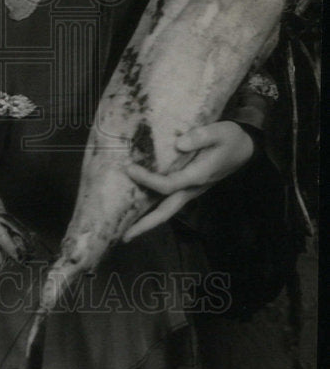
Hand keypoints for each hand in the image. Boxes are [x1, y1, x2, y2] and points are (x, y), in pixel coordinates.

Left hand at [121, 121, 254, 241]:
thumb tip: (179, 144)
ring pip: (167, 211)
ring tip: (126, 231)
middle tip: (123, 237)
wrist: (245, 150)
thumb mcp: (219, 132)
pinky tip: (139, 209)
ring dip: (147, 221)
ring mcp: (191, 192)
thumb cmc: (230, 139)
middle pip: (166, 212)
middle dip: (145, 224)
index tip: (129, 168)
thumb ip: (200, 136)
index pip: (168, 185)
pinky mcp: (189, 189)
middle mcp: (193, 189)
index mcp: (198, 176)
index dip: (148, 179)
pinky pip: (169, 203)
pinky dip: (154, 209)